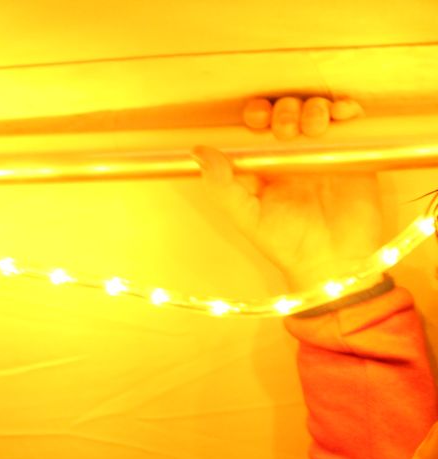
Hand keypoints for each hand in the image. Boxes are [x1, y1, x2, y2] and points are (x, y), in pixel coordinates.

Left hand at [194, 97, 380, 291]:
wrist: (333, 260)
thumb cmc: (286, 244)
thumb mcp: (245, 216)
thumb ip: (221, 185)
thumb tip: (198, 152)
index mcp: (263, 165)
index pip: (256, 126)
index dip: (256, 115)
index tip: (257, 119)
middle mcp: (291, 155)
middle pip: (286, 112)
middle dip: (284, 110)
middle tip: (285, 129)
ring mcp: (321, 152)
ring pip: (316, 110)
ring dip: (312, 108)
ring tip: (311, 127)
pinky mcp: (351, 153)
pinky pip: (349, 121)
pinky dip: (345, 110)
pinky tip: (340, 115)